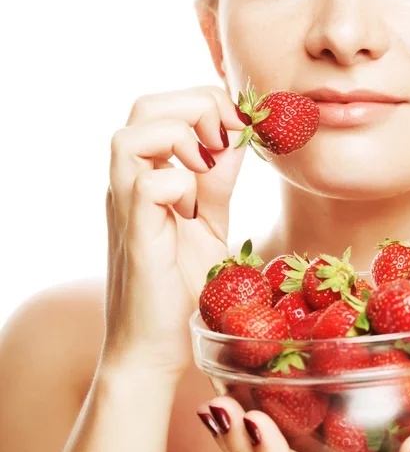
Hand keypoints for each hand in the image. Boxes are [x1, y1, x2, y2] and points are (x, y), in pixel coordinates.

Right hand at [100, 86, 245, 379]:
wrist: (155, 348)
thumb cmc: (181, 285)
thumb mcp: (209, 221)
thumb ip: (217, 180)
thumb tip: (236, 138)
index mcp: (147, 174)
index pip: (162, 107)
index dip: (206, 104)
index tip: (241, 130)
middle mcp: (129, 184)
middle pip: (144, 108)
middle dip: (196, 107)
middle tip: (226, 140)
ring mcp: (126, 209)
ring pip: (130, 137)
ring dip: (182, 140)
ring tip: (207, 170)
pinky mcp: (135, 237)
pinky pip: (146, 188)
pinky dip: (180, 186)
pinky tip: (194, 211)